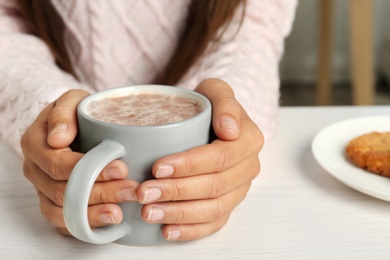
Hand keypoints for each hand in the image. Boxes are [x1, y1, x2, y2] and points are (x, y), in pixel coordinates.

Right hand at [21, 90, 138, 234]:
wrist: (77, 125)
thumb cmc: (77, 112)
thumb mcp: (72, 100)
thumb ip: (65, 112)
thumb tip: (58, 138)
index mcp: (35, 143)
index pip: (58, 164)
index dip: (90, 169)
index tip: (120, 167)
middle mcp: (36, 170)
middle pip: (62, 191)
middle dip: (100, 192)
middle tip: (130, 190)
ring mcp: (43, 190)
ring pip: (62, 211)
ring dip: (93, 213)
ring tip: (120, 212)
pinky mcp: (55, 204)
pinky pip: (65, 222)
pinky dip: (87, 224)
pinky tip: (110, 221)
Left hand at [137, 78, 263, 240]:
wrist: (212, 121)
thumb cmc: (210, 106)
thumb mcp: (216, 90)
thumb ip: (224, 102)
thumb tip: (230, 130)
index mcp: (249, 140)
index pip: (220, 157)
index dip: (189, 165)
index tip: (158, 166)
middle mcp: (248, 167)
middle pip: (215, 186)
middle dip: (177, 192)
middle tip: (144, 193)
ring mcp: (239, 189)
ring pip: (214, 209)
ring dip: (179, 214)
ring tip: (149, 212)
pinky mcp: (228, 204)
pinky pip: (214, 224)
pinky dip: (191, 230)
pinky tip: (167, 230)